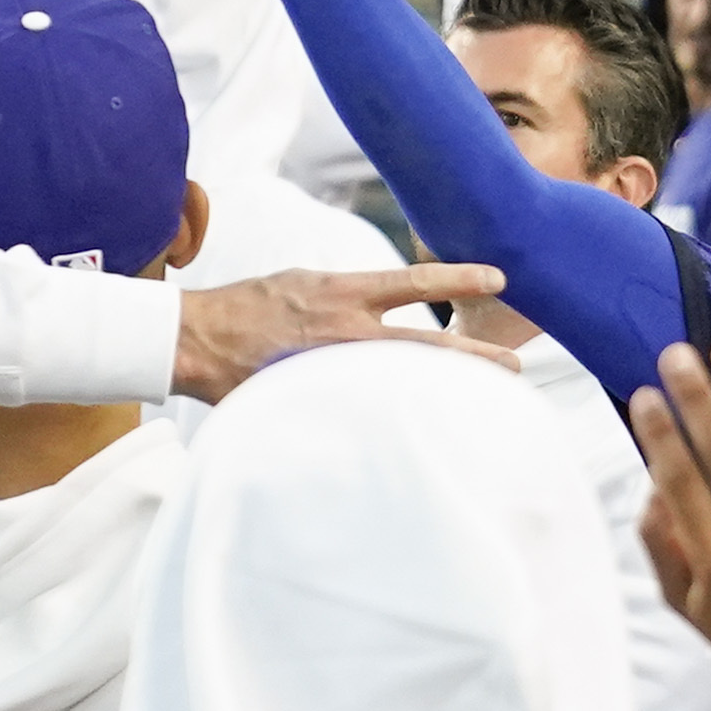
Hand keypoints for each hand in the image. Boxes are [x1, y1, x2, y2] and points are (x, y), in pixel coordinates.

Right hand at [170, 263, 515, 402]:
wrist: (195, 339)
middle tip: (516, 363)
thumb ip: (348, 297)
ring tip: (484, 403)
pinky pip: (366, 410)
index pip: (414, 281)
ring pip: (404, 380)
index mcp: (343, 293)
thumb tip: (382, 306)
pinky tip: (422, 433)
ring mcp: (334, 367)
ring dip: (443, 390)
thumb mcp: (302, 284)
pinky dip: (396, 420)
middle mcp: (346, 329)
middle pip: (427, 342)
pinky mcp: (318, 397)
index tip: (498, 278)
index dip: (459, 277)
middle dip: (474, 354)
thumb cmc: (247, 308)